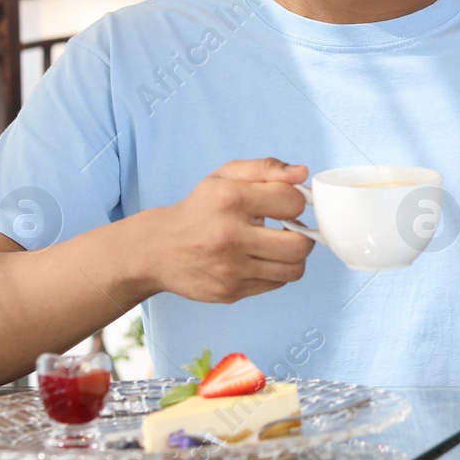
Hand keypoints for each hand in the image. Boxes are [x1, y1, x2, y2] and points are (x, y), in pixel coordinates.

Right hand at [146, 158, 314, 302]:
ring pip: (294, 269)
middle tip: (289, 229)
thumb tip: (302, 173)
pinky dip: (276, 271)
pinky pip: (276, 284)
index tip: (285, 204)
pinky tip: (259, 259)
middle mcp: (230, 236)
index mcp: (230, 199)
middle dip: (303, 234)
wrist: (157, 249)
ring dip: (293, 256)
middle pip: (299, 244)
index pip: (292, 202)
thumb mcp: (225, 176)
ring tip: (277, 244)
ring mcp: (230, 268)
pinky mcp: (229, 292)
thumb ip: (266, 168)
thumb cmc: (199, 209)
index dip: (296, 201)